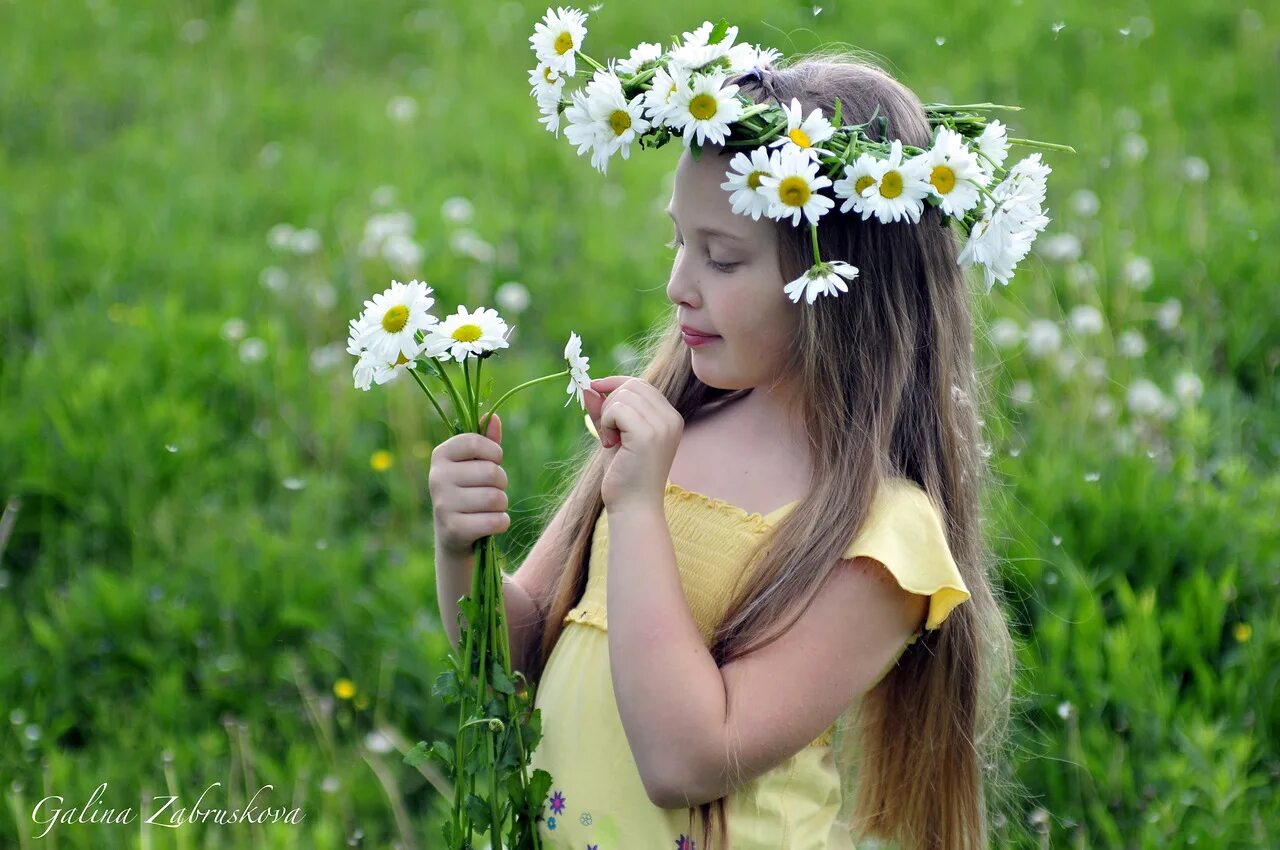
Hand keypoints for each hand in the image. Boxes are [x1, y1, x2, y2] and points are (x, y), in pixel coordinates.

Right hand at [427, 413, 509, 556]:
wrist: (453, 534)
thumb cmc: (469, 491)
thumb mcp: (475, 464)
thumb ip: (486, 441)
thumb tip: (493, 417)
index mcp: (440, 454)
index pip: (477, 442)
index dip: (494, 453)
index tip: (491, 462)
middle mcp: (436, 477)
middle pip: (492, 472)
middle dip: (501, 482)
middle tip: (490, 490)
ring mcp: (443, 504)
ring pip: (496, 497)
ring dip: (502, 504)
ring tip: (489, 508)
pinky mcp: (453, 529)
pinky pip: (496, 521)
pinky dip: (502, 523)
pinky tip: (490, 524)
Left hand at [583, 376, 682, 513]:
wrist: (633, 508)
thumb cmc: (623, 476)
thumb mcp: (614, 435)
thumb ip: (605, 410)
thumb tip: (589, 386)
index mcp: (670, 418)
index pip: (641, 384)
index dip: (615, 383)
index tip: (594, 388)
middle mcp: (671, 419)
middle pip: (632, 386)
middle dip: (609, 402)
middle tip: (607, 431)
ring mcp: (662, 426)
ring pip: (623, 395)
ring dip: (607, 415)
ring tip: (611, 441)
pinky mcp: (648, 435)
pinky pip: (618, 409)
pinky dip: (606, 423)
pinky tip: (610, 443)